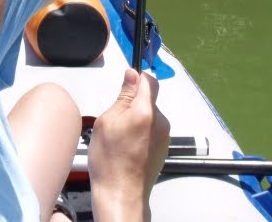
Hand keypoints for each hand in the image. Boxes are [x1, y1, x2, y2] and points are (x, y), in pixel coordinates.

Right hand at [88, 68, 169, 221]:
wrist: (121, 195)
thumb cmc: (110, 162)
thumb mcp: (107, 121)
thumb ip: (123, 96)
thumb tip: (131, 75)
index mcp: (146, 111)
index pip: (149, 80)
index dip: (137, 78)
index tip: (127, 83)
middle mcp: (160, 122)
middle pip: (149, 100)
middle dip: (133, 104)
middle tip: (115, 120)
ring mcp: (164, 136)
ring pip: (149, 116)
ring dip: (136, 120)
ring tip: (119, 138)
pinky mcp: (163, 148)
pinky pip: (152, 131)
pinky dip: (141, 134)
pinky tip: (127, 148)